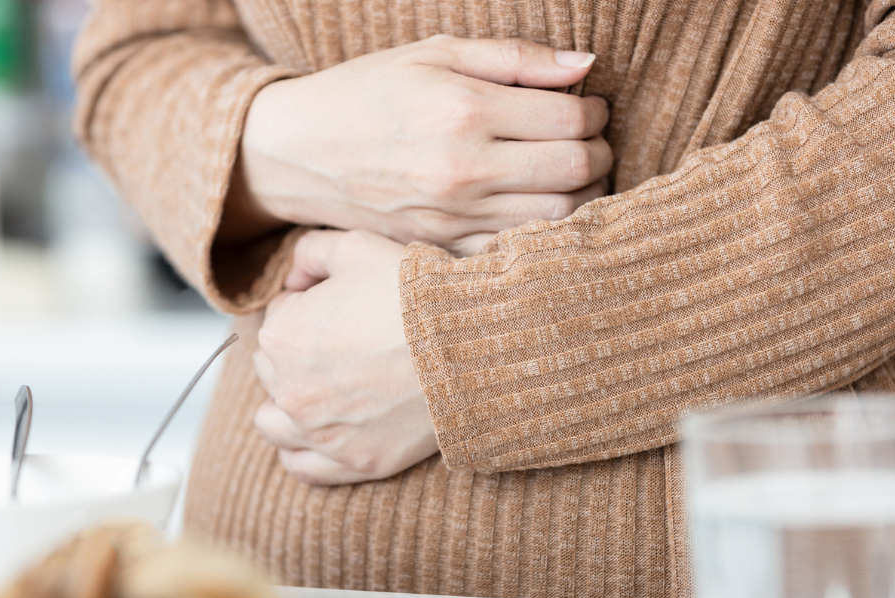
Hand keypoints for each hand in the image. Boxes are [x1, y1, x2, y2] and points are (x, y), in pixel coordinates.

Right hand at [222, 35, 612, 256]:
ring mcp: (451, 216)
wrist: (295, 153)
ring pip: (556, 217)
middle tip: (591, 141)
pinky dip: (542, 230)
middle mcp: (461, 169)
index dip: (595, 111)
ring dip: (581, 195)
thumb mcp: (434, 52)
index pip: (570, 118)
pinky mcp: (440, 247)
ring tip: (571, 175)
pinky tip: (537, 206)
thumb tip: (585, 66)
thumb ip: (514, 57)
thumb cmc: (365, 92)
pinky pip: (515, 248)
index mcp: (463, 110)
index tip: (590, 107)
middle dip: (599, 153)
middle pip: (574, 170)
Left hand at [252, 230, 437, 483]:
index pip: (276, 317)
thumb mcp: (356, 248)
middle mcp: (290, 390)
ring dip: (287, 406)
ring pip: (274, 423)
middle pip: (272, 369)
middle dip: (297, 353)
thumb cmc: (414, 294)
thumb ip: (309, 252)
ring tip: (320, 392)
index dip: (307, 306)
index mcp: (281, 335)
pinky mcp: (355, 460)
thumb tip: (293, 277)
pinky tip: (319, 434)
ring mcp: (322, 432)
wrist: (471, 344)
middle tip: (341, 343)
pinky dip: (303, 452)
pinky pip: (303, 468)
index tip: (340, 307)